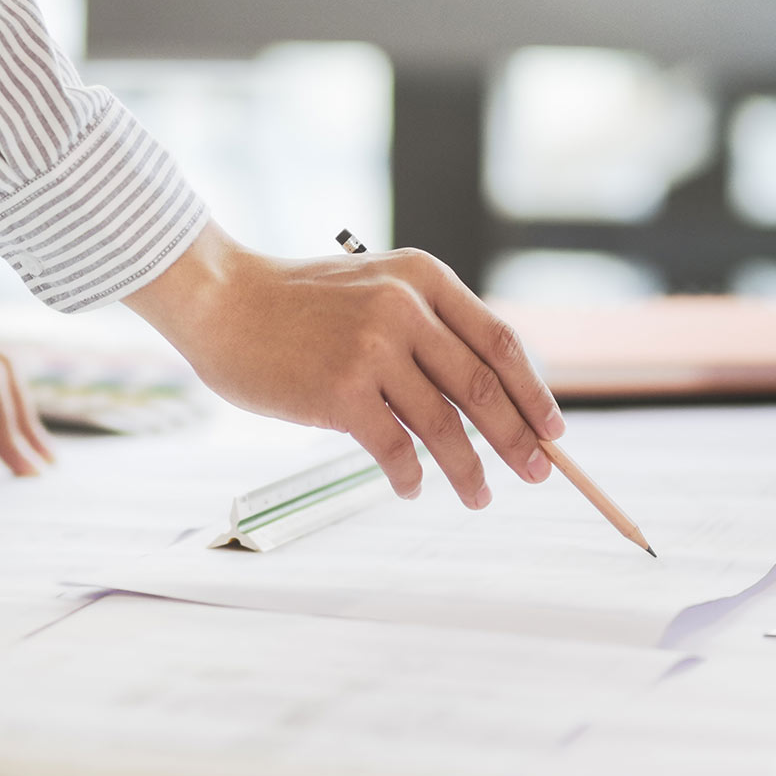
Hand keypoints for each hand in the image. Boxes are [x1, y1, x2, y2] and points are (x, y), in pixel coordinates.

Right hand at [124, 223, 564, 507]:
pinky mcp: (341, 391)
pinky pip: (394, 448)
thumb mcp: (375, 290)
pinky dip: (410, 476)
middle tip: (536, 474)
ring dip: (468, 470)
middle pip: (483, 387)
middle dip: (517, 439)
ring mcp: (373, 349)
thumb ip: (425, 328)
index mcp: (424, 277)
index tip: (553, 430)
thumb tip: (486, 399)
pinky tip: (411, 489)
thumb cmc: (297, 305)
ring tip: (480, 497)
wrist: (223, 300)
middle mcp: (405, 307)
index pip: (500, 342)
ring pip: (444, 425)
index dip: (533, 391)